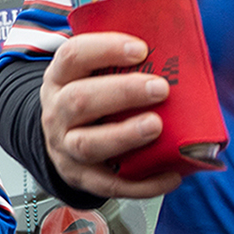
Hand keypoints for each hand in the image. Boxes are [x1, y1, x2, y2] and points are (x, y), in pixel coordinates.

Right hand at [40, 32, 183, 199]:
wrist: (62, 140)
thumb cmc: (89, 98)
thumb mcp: (88, 75)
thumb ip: (119, 64)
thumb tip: (176, 50)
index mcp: (59, 78)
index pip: (72, 57)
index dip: (105, 50)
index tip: (140, 49)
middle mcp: (57, 113)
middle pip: (79, 101)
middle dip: (122, 92)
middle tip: (160, 88)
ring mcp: (66, 148)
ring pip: (88, 144)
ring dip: (125, 135)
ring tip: (156, 126)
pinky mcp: (82, 178)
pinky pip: (110, 184)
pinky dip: (142, 184)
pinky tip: (171, 176)